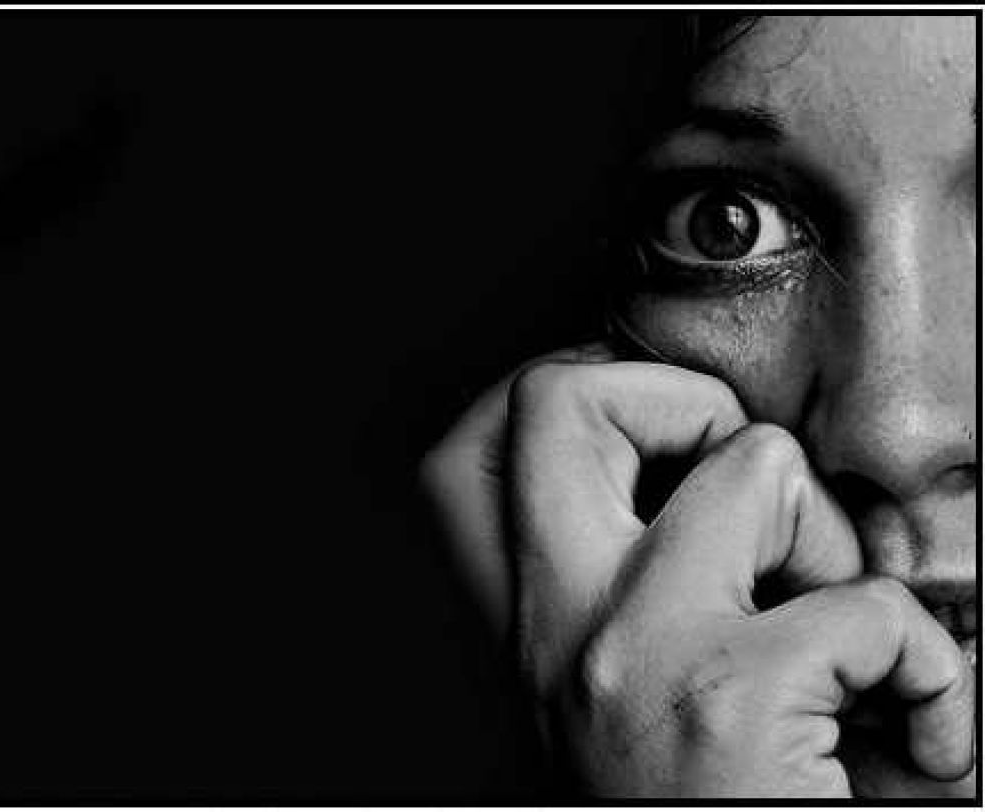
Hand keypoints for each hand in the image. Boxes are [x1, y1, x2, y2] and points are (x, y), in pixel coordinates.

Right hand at [419, 345, 974, 796]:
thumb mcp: (619, 698)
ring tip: (838, 631)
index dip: (621, 401)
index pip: (521, 432)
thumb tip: (716, 499)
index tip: (693, 456)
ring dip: (835, 543)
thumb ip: (637, 597)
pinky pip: (870, 608)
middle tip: (749, 493)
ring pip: (754, 463)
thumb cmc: (692, 810)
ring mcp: (638, 650)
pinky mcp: (733, 699)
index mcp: (543, 622)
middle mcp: (565, 621)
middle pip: (569, 400)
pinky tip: (918, 737)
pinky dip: (928, 672)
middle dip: (689, 408)